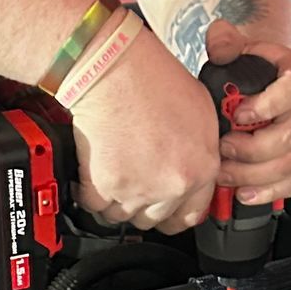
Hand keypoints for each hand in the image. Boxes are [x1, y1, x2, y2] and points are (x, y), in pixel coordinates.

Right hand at [71, 26, 224, 232]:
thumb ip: (201, 150)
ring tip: (112, 172)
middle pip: (154, 220)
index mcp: (202, 168)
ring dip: (115, 200)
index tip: (163, 208)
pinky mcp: (105, 185)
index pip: (191, 215)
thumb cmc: (154, 78)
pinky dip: (89, 192)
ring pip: (122, 216)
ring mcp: (138, 189)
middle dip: (142, 205)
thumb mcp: (201, 112)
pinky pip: (94, 205)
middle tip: (132, 183)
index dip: (174, 213)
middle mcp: (172, 184)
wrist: (115, 69)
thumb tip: (194, 168)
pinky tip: (91, 174)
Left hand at [207, 20, 290, 206]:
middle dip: (254, 149)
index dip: (267, 104)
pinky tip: (247, 192)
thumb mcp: (244, 51)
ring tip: (227, 173)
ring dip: (257, 175)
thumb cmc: (262, 71)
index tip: (239, 114)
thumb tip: (219, 38)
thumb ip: (228, 44)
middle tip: (225, 149)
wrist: (276, 85)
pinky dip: (271, 191)